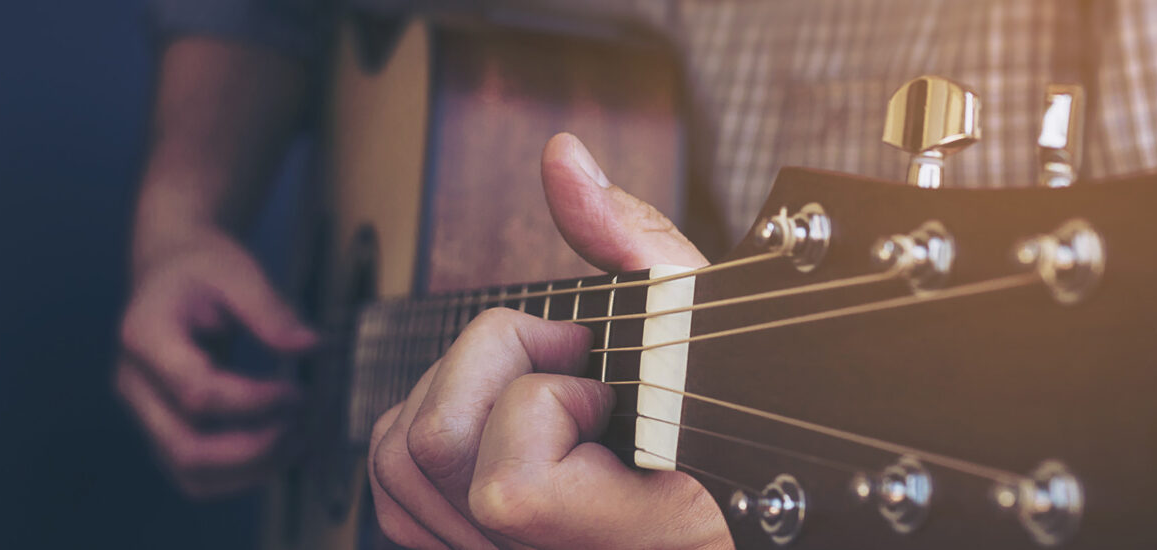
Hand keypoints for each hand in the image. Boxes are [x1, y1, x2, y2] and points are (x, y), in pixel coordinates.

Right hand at [115, 228, 315, 497]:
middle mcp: (133, 383)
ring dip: (250, 471)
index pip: (197, 392)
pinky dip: (240, 475)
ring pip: (190, 473)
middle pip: (185, 447)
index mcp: (144, 337)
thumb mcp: (238, 271)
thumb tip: (311, 347)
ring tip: (299, 444)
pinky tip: (280, 452)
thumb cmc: (203, 268)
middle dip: (253, 450)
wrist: (171, 270)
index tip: (299, 391)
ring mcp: (144, 412)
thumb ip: (272, 311)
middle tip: (302, 428)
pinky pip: (196, 474)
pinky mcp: (161, 429)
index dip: (254, 402)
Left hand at [368, 134, 731, 548]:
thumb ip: (633, 241)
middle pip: (434, 454)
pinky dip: (426, 432)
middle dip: (488, 367)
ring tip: (536, 386)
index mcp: (639, 531)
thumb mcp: (704, 321)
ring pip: (400, 468)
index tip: (601, 378)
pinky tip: (499, 416)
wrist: (759, 495)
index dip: (540, 404)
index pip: (511, 489)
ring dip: (454, 391)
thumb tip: (562, 160)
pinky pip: (396, 496)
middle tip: (565, 359)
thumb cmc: (747, 413)